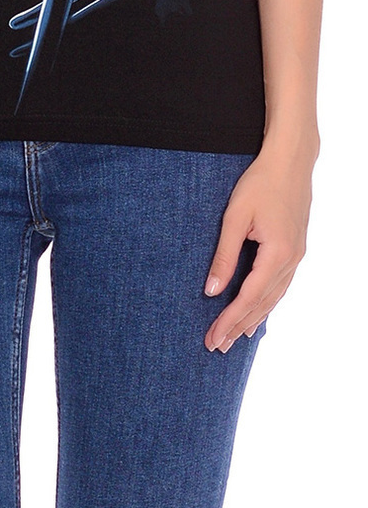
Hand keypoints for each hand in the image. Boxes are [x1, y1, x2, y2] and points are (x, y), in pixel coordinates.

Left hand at [203, 133, 317, 351]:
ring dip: (254, 319)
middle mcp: (291, 261)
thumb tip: (210, 290)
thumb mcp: (236, 217)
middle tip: (217, 347)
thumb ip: (224, 255)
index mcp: (277, 254)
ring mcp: (296, 256)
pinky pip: (280, 285)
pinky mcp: (295, 249)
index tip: (212, 337)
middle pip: (262, 304)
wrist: (290, 161)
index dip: (229, 319)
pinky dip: (267, 303)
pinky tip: (258, 311)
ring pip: (274, 297)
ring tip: (235, 338)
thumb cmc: (260, 183)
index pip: (249, 297)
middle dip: (239, 326)